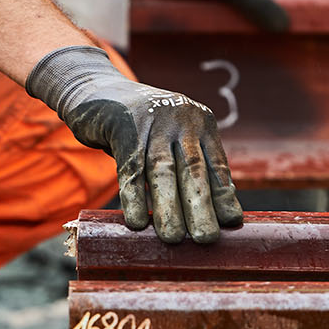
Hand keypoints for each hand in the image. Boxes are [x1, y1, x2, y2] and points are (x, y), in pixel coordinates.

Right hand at [27, 46, 243, 243]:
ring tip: (173, 238)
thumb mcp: (169, 136)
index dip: (224, 195)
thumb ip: (185, 164)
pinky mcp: (123, 128)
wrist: (96, 89)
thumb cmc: (138, 127)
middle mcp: (181, 120)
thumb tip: (204, 215)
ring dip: (169, 208)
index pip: (216, 164)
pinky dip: (134, 198)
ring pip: (163, 171)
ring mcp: (152, 122)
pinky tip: (138, 222)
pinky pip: (130, 169)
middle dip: (201, 207)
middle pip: (193, 170)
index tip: (232, 222)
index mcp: (200, 123)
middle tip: (207, 239)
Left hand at [95, 0, 288, 32]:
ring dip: (240, 26)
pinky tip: (219, 45)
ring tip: (247, 53)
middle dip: (264, 19)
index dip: (288, 3)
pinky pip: (214, 12)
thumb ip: (255, 3)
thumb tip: (286, 25)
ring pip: (234, 7)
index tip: (297, 31)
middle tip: (272, 49)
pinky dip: (219, 26)